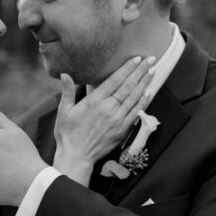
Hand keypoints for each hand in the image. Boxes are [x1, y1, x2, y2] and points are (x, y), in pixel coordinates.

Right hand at [53, 56, 154, 177]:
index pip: (115, 80)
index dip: (127, 68)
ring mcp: (117, 119)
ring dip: (144, 83)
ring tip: (152, 71)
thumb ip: (67, 91)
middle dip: (140, 71)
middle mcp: (108, 108)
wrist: (77, 157)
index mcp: (94, 101)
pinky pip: (136, 113)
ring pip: (134, 97)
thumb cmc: (68, 134)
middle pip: (128, 86)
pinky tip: (148, 92)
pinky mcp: (122, 129)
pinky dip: (143, 102)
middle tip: (150, 59)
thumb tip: (65, 74)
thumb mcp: (63, 111)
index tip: (136, 59)